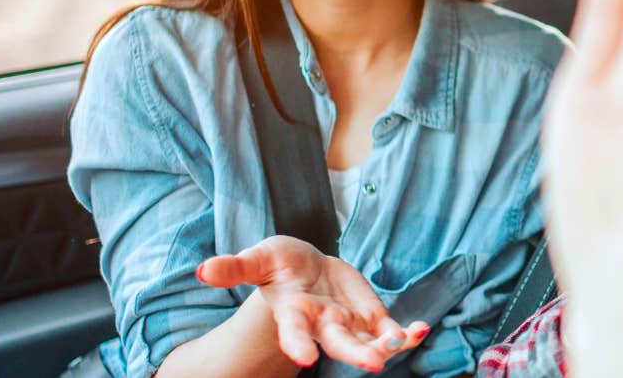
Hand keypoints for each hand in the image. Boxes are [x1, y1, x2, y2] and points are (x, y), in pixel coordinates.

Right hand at [198, 236, 430, 371]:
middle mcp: (322, 325)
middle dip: (356, 354)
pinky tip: (420, 330)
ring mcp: (348, 324)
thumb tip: (202, 270)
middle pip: (339, 344)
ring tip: (401, 341)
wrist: (305, 269)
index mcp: (293, 314)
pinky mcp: (369, 317)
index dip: (297, 345)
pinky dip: (406, 333)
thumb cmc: (278, 265)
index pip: (294, 333)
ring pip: (368, 342)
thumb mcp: (258, 259)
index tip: (304, 359)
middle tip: (373, 364)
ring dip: (386, 346)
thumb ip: (235, 268)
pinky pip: (390, 329)